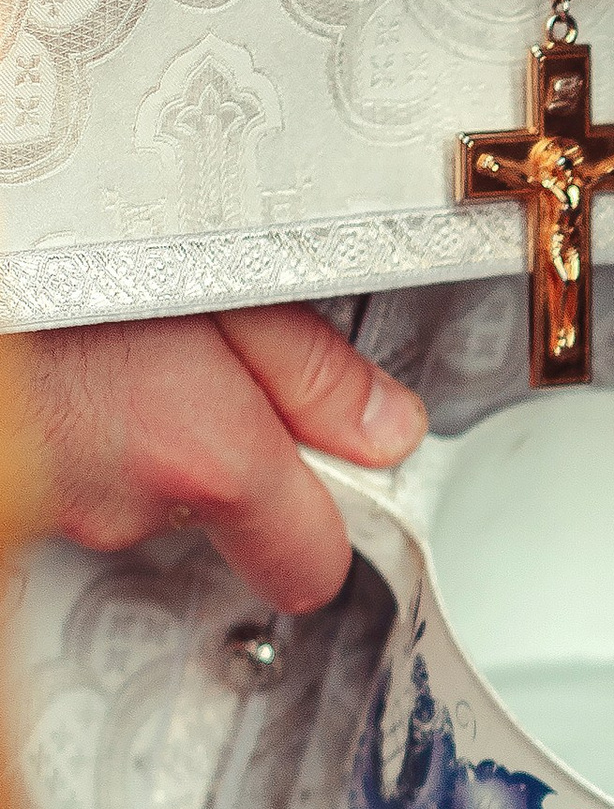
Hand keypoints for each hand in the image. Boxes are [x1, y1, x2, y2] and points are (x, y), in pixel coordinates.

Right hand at [18, 311, 427, 612]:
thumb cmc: (51, 245)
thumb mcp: (215, 272)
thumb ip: (309, 369)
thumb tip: (382, 428)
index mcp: (202, 452)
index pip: (313, 562)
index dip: (333, 522)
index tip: (344, 483)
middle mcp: (128, 500)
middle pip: (222, 514)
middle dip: (223, 450)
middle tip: (198, 359)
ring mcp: (55, 506)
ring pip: (136, 492)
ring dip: (137, 430)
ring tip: (111, 346)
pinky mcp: (10, 502)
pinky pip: (68, 477)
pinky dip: (74, 432)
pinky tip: (64, 369)